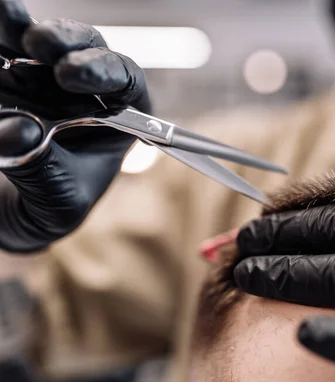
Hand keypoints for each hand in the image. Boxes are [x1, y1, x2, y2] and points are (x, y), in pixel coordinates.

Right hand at [0, 0, 149, 251]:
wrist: (13, 213)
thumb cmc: (52, 206)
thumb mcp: (56, 200)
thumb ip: (40, 166)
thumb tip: (16, 130)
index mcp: (122, 118)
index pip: (127, 83)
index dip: (106, 71)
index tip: (71, 74)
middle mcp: (89, 91)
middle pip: (89, 52)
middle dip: (68, 43)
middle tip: (39, 43)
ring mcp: (48, 78)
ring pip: (45, 41)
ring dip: (25, 27)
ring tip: (7, 12)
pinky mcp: (12, 74)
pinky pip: (7, 45)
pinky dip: (2, 31)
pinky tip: (1, 11)